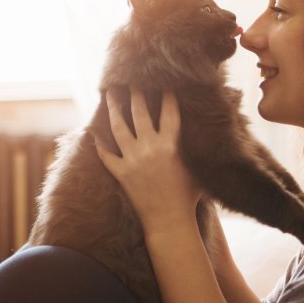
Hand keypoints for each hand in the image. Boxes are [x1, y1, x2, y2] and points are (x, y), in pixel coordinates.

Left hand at [95, 86, 201, 235]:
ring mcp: (133, 160)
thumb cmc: (188, 197)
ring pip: (119, 128)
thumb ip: (195, 150)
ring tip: (110, 96)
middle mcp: (150, 148)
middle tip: (131, 81)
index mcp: (171, 145)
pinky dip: (99, 145)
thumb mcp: (197, 169)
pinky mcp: (122, 174)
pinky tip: (94, 134)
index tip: (164, 82)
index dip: (167, 96)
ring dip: (114, 110)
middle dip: (136, 94)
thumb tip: (209, 135)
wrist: (170, 222)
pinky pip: (106, 155)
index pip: (169, 112)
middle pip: (140, 113)